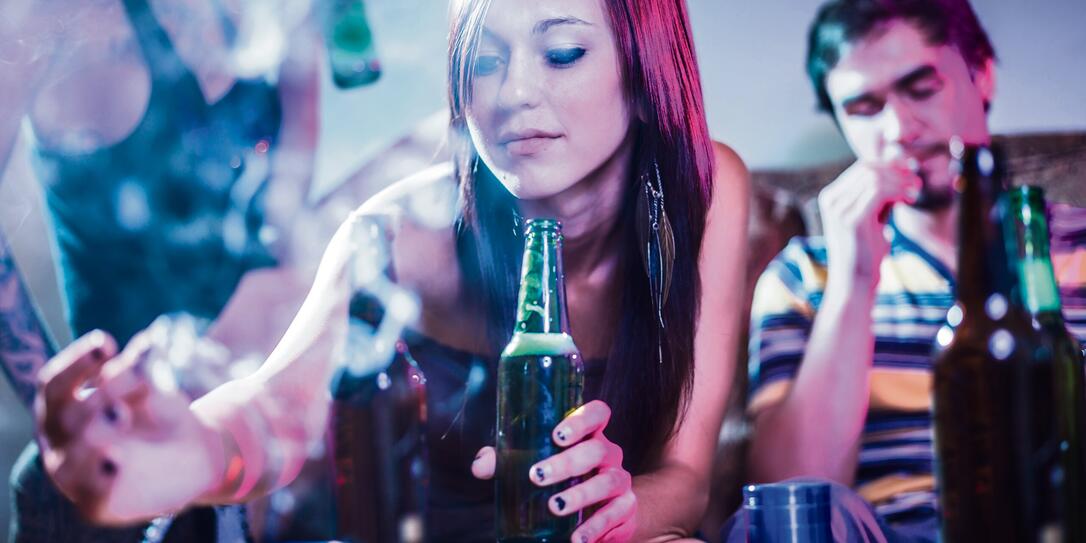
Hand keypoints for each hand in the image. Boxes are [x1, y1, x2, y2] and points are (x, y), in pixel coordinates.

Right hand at [35, 330, 220, 524]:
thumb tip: (145, 344)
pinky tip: (116, 462)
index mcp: (63, 408)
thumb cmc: (159, 414)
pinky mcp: (96, 503)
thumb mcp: (153, 388)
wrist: (193, 455)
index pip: (53, 383)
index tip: (107, 343)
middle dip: (100, 393)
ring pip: (70, 456)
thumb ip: (142, 369)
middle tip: (133, 377)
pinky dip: (102, 476)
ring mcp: (73, 473)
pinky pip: (93, 492)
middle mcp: (60, 441)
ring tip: (121, 413)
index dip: (75, 362)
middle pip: (66, 414)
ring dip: (94, 433)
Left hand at [473, 400, 636, 541]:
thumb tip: (480, 466)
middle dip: (567, 462)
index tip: (557, 434)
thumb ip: (506, 461)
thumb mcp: (535, 464)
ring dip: (580, 495)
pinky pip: (616, 514)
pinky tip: (577, 538)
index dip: (581, 419)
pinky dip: (596, 527)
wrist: (605, 510)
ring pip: (607, 482)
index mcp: (590, 435)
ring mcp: (620, 481)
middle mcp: (609, 454)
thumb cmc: (563, 479)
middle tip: (537, 475)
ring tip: (554, 507)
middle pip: (596, 450)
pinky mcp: (626, 509)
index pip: (597, 413)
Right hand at [817, 161, 920, 289]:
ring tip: (913, 193)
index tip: (910, 177)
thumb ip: (880, 198)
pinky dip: (897, 191)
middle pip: (868, 168)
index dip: (889, 167)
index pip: (862, 167)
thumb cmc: (866, 253)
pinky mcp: (851, 219)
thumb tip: (900, 172)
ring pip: (874, 176)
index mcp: (831, 197)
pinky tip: (908, 200)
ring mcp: (838, 209)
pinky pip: (878, 190)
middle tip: (916, 185)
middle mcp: (830, 199)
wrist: (855, 282)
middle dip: (896, 172)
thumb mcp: (872, 218)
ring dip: (899, 182)